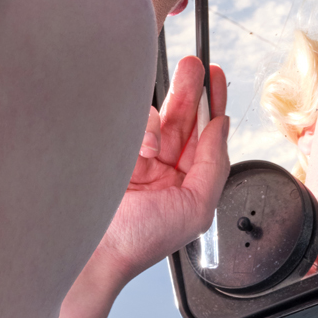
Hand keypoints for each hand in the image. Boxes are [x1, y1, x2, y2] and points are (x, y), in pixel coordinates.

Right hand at [89, 56, 229, 288]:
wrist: (95, 253)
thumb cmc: (142, 241)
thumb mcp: (197, 207)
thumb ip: (214, 164)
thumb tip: (221, 127)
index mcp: (188, 181)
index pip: (205, 134)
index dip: (213, 103)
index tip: (216, 77)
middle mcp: (164, 167)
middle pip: (182, 118)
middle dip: (190, 89)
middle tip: (194, 65)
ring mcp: (137, 159)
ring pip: (155, 119)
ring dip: (157, 124)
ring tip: (150, 148)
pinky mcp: (112, 151)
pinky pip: (129, 125)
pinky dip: (138, 134)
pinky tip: (137, 152)